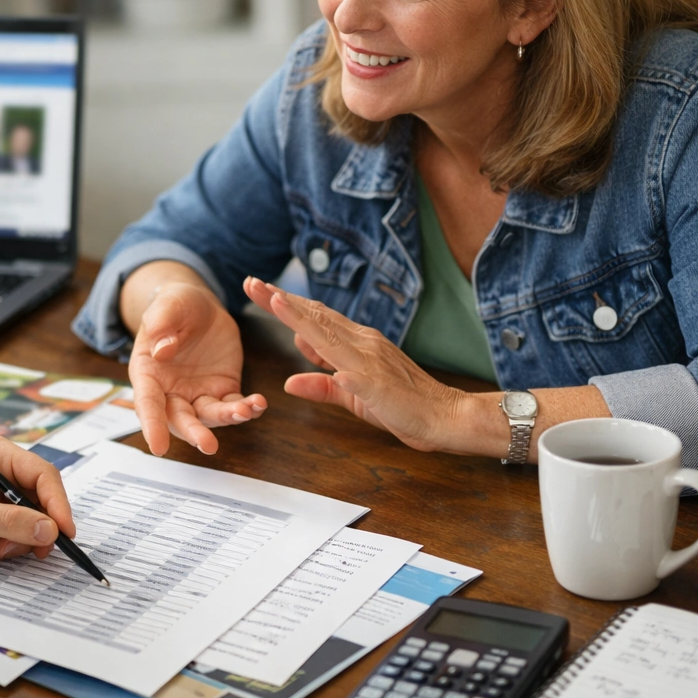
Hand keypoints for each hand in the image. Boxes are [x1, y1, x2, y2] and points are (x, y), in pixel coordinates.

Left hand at [0, 437, 76, 558]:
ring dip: (21, 539)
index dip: (59, 504)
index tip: (65, 531)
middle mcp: (5, 473)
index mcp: (1, 456)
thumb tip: (50, 531)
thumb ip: (12, 522)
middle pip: (43, 500)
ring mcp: (0, 496)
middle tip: (34, 550)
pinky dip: (10, 544)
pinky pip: (17, 532)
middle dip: (38, 527)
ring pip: (33, 520)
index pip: (44, 476)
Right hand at [130, 280, 266, 454]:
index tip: (159, 449)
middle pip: (180, 418)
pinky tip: (258, 403)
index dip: (152, 425)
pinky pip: (234, 404)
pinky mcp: (223, 389)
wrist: (199, 306)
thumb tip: (162, 351)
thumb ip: (161, 325)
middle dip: (194, 432)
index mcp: (148, 373)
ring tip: (246, 410)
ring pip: (210, 415)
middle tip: (208, 445)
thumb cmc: (175, 306)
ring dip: (228, 417)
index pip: (147, 403)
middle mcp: (171, 391)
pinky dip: (247, 408)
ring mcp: (198, 393)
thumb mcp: (166, 306)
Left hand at [243, 276, 464, 452]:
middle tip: (251, 282)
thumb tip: (289, 381)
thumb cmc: (402, 405)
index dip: (285, 305)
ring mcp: (372, 363)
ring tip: (275, 301)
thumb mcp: (352, 397)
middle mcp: (362, 344)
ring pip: (331, 336)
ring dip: (302, 319)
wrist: (446, 415)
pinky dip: (343, 373)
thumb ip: (322, 386)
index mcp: (355, 345)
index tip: (259, 289)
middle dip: (281, 300)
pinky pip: (360, 381)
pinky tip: (330, 370)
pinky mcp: (381, 388)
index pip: (314, 319)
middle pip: (315, 318)